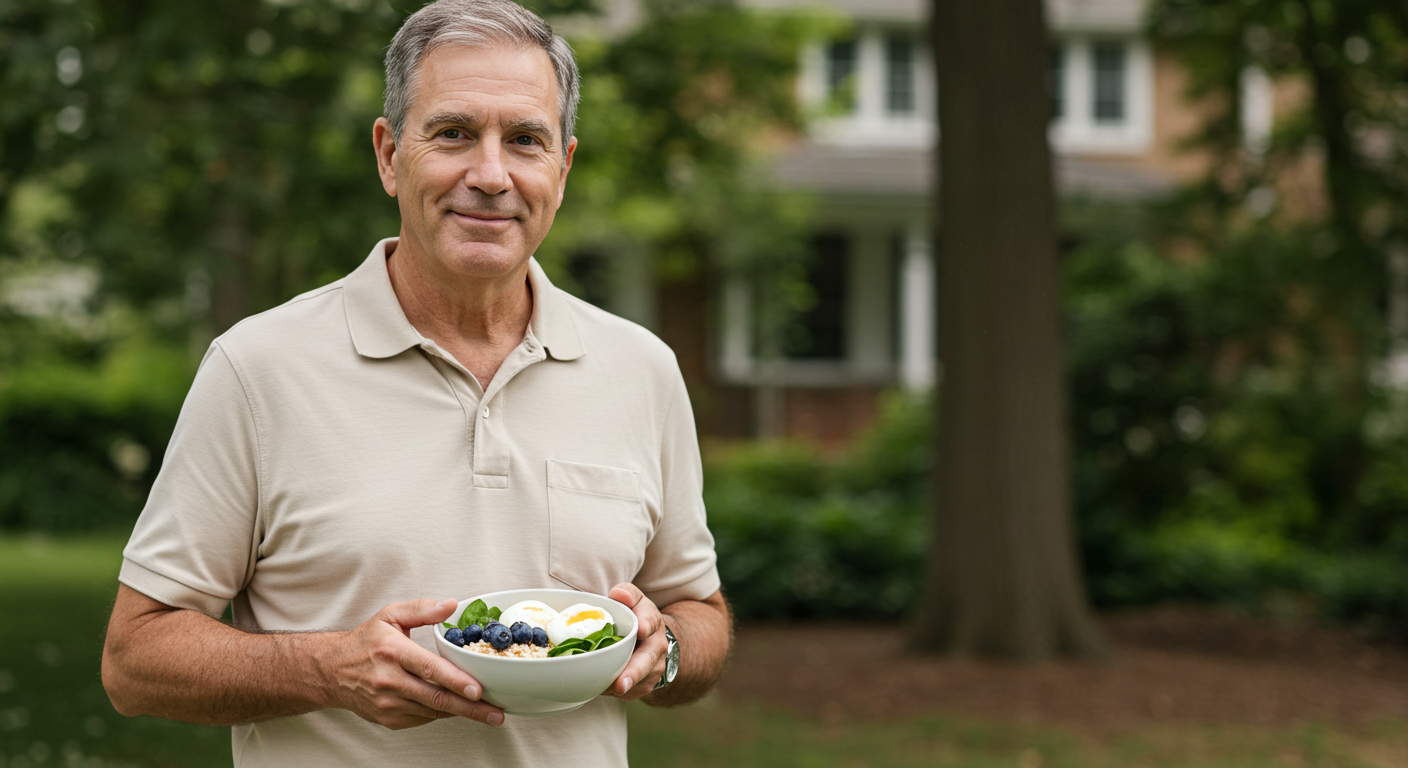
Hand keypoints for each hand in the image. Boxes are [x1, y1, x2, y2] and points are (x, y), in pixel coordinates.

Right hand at [316, 598, 504, 729]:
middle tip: (495, 713)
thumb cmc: (364, 642)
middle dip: (470, 708)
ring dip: (461, 713)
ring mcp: (388, 704)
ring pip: (432, 711)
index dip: (455, 680)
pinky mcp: (388, 719)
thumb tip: (451, 605)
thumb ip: (422, 609)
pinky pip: (422, 718)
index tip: (477, 689)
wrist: (331, 671)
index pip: (428, 669)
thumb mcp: (390, 615)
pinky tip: (457, 708)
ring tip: (487, 713)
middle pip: (436, 698)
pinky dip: (442, 713)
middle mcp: (389, 680)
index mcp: (392, 652)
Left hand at [603, 584, 667, 701]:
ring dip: (623, 688)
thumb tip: (618, 595)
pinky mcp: (644, 686)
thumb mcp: (633, 600)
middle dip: (634, 673)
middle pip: (647, 661)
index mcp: (651, 621)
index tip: (641, 629)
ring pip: (639, 682)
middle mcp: (656, 647)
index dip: (646, 624)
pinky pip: (631, 693)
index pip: (651, 621)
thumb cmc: (635, 617)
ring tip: (605, 691)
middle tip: (621, 684)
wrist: (651, 640)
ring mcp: (653, 669)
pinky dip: (615, 693)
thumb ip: (627, 594)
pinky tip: (602, 689)